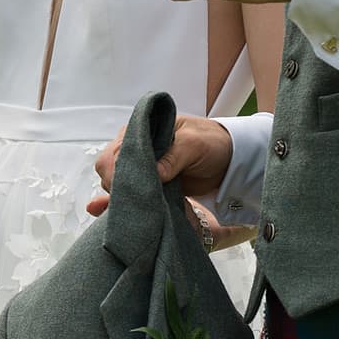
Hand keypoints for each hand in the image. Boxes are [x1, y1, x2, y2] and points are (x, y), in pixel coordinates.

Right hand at [87, 113, 232, 212]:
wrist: (229, 161)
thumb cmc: (212, 143)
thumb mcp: (194, 144)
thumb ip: (173, 157)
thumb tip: (153, 173)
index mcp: (143, 129)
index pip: (117, 151)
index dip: (119, 171)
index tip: (128, 187)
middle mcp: (137, 147)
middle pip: (109, 168)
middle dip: (118, 186)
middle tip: (134, 200)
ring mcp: (142, 167)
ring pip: (116, 184)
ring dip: (122, 196)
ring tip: (135, 208)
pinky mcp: (148, 184)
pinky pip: (129, 194)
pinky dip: (121, 202)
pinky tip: (110, 209)